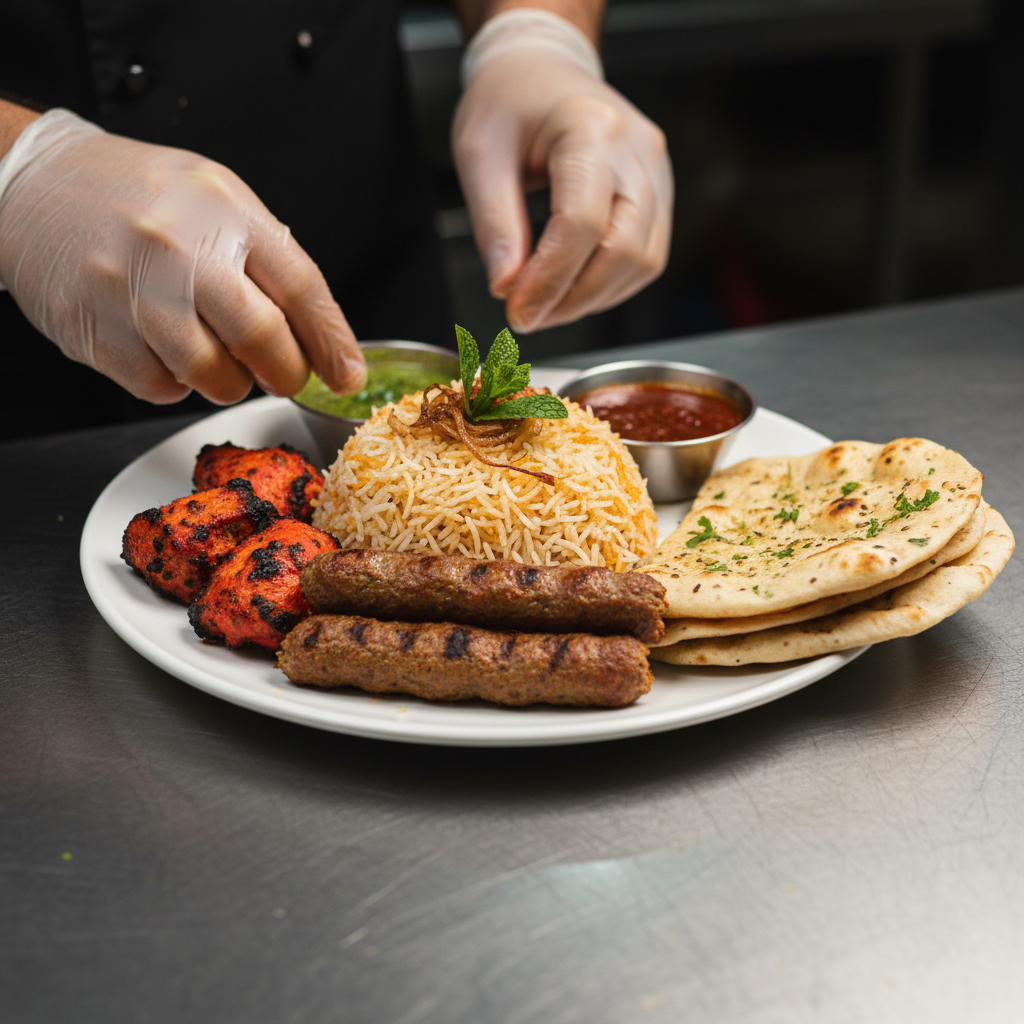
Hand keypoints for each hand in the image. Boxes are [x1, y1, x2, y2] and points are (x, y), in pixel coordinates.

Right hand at [0, 109, 364, 403]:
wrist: (33, 182)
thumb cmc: (136, 195)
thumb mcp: (215, 198)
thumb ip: (267, 258)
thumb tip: (318, 335)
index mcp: (225, 210)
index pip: (301, 288)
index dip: (331, 342)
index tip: (347, 376)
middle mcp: (181, 247)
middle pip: (263, 338)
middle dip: (286, 373)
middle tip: (284, 376)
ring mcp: (133, 289)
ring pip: (212, 374)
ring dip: (227, 381)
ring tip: (215, 355)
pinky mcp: (96, 328)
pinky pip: (160, 386)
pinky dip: (174, 382)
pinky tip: (163, 348)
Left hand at [452, 13, 672, 333]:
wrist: (543, 70)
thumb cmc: (510, 103)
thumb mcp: (480, 155)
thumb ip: (494, 224)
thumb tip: (507, 287)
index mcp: (589, 127)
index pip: (583, 222)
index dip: (550, 279)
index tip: (516, 312)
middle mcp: (636, 150)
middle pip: (623, 250)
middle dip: (573, 298)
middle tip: (527, 316)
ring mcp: (657, 173)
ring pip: (643, 262)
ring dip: (592, 299)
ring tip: (545, 304)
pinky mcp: (660, 195)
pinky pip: (647, 258)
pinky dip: (608, 286)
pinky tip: (571, 286)